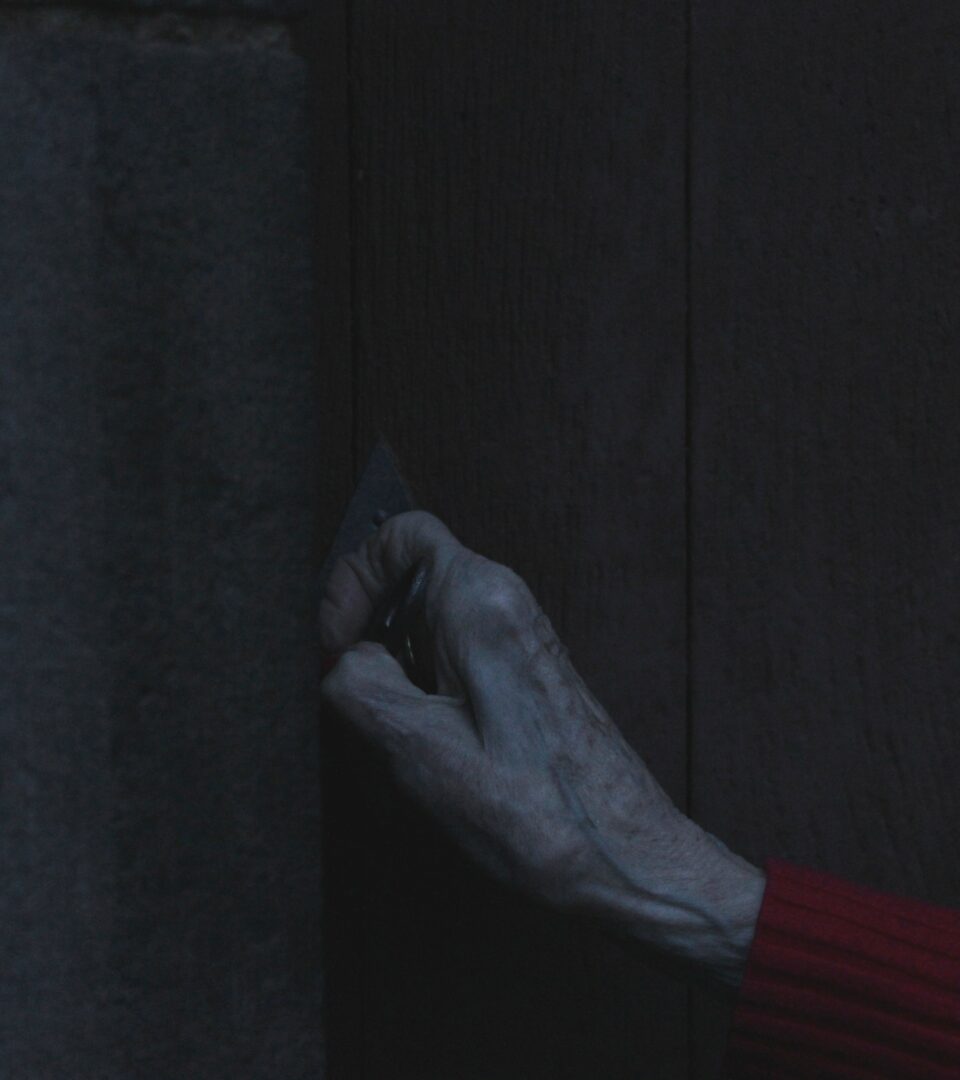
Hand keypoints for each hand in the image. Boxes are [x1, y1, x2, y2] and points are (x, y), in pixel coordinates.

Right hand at [319, 510, 764, 990]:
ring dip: (392, 678)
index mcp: (483, 603)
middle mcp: (504, 606)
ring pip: (421, 630)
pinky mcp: (517, 677)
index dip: (350, 580)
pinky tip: (429, 756)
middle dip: (366, 640)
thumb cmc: (538, 814)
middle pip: (405, 586)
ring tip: (398, 744)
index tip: (335, 646)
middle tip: (361, 707)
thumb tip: (336, 659)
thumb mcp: (420, 751)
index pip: (400, 535)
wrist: (622, 858)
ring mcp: (514, 641)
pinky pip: (447, 663)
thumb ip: (358, 687)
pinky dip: (420, 697)